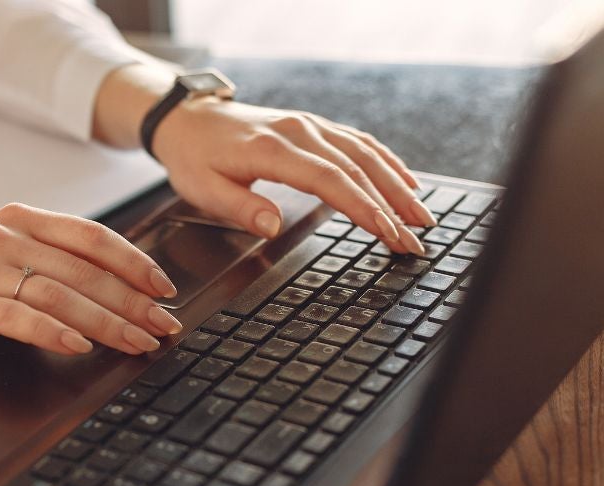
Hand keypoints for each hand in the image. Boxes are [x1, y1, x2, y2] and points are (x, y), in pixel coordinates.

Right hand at [0, 203, 181, 357]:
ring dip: (106, 321)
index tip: (165, 289)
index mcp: (18, 220)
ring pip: (60, 293)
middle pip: (84, 269)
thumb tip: (112, 287)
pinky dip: (54, 332)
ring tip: (137, 342)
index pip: (91, 236)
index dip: (135, 262)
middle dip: (133, 301)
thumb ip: (46, 261)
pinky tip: (79, 347)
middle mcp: (3, 236)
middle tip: (164, 326)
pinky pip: (18, 317)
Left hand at [152, 98, 433, 254]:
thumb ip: (239, 207)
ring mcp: (310, 126)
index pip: (330, 180)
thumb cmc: (194, 157)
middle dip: (391, 206)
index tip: (387, 233)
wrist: (189, 119)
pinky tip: (406, 182)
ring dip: (397, 186)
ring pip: (365, 154)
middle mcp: (299, 132)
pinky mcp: (314, 127)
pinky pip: (358, 142)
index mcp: (273, 150)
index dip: (362, 208)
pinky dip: (387, 162)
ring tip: (422, 217)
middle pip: (357, 169)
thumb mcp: (202, 189)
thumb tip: (272, 225)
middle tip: (415, 239)